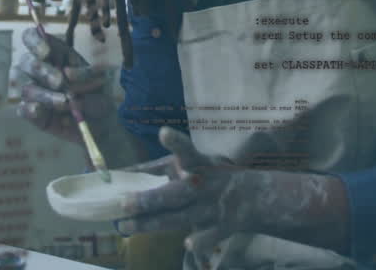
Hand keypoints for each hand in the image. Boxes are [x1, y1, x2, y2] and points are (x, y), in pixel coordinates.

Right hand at [13, 27, 114, 145]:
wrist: (101, 124)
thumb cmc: (98, 94)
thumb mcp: (100, 80)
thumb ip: (86, 75)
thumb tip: (66, 74)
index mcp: (54, 53)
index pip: (31, 37)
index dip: (34, 42)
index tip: (47, 52)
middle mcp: (39, 69)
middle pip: (25, 62)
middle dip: (42, 70)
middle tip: (59, 82)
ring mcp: (33, 91)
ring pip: (27, 88)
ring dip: (46, 95)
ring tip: (66, 103)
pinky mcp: (32, 112)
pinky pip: (23, 109)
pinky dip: (31, 110)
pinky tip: (40, 111)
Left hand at [115, 127, 345, 262]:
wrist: (253, 197)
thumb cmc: (209, 177)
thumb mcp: (192, 165)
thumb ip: (159, 170)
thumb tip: (123, 173)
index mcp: (199, 164)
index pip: (186, 151)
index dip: (176, 143)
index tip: (164, 133)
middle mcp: (205, 185)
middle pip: (175, 192)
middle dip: (149, 199)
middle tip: (123, 203)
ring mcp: (212, 207)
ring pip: (180, 217)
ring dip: (153, 223)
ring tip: (127, 227)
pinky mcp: (223, 227)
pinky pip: (210, 235)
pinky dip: (201, 240)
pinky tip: (188, 242)